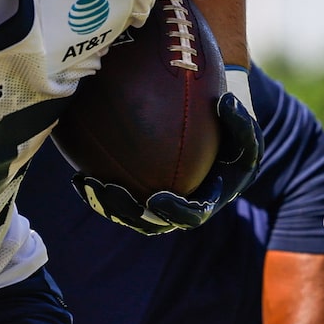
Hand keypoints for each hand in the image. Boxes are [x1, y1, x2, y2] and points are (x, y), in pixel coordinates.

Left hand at [73, 91, 264, 234]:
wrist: (212, 131)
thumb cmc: (230, 130)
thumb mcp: (244, 127)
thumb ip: (240, 120)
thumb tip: (225, 102)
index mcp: (206, 201)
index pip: (191, 215)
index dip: (173, 212)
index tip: (155, 199)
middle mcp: (179, 209)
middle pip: (151, 221)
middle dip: (127, 212)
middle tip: (109, 190)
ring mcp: (155, 203)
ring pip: (127, 212)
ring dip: (106, 204)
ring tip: (87, 183)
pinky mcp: (137, 192)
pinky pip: (115, 196)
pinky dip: (97, 191)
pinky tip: (78, 176)